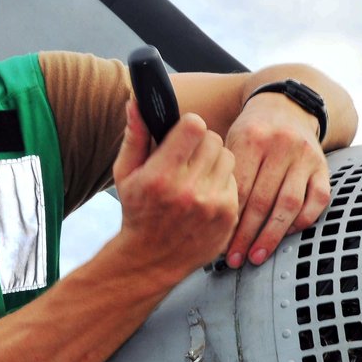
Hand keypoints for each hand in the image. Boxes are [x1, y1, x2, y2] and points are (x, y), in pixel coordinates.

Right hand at [112, 100, 238, 283]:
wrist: (151, 260)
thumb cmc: (137, 214)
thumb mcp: (126, 174)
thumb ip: (135, 136)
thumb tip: (137, 102)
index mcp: (162, 176)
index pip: (194, 126)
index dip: (188, 126)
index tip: (182, 133)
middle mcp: (189, 190)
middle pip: (213, 139)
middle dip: (200, 142)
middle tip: (187, 156)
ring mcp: (212, 204)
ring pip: (227, 157)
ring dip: (213, 161)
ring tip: (195, 175)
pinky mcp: (228, 215)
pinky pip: (235, 181)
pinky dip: (221, 183)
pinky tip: (204, 194)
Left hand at [222, 92, 331, 266]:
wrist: (287, 106)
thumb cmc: (251, 131)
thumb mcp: (231, 140)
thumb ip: (220, 170)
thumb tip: (204, 215)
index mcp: (252, 138)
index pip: (239, 187)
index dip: (228, 218)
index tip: (217, 242)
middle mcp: (282, 146)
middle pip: (263, 200)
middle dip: (247, 234)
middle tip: (234, 258)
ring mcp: (305, 157)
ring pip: (290, 204)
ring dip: (272, 235)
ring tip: (257, 255)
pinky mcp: (323, 166)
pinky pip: (318, 200)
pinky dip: (303, 221)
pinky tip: (287, 235)